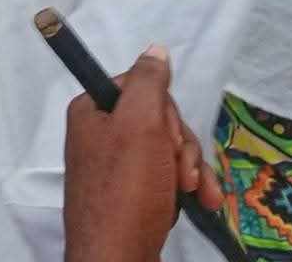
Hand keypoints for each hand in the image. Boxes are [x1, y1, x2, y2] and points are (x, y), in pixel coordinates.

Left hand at [64, 46, 222, 261]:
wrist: (117, 259)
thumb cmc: (126, 191)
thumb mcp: (139, 124)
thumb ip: (148, 82)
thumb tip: (155, 51)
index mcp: (92, 111)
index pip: (141, 86)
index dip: (165, 111)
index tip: (169, 136)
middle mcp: (100, 135)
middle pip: (158, 120)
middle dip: (182, 145)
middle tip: (181, 170)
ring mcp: (116, 168)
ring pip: (168, 150)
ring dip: (190, 169)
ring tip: (194, 192)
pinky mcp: (131, 196)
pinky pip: (166, 178)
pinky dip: (186, 189)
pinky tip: (199, 203)